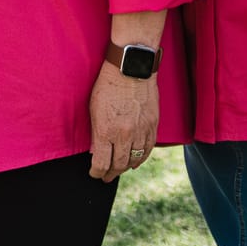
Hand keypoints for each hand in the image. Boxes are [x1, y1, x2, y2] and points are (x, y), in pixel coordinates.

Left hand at [87, 65, 156, 182]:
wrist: (131, 68)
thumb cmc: (107, 84)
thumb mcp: (93, 109)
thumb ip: (96, 133)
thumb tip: (96, 152)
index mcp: (106, 131)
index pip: (101, 163)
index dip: (96, 173)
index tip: (94, 174)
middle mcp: (124, 135)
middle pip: (118, 165)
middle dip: (110, 174)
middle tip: (105, 177)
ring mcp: (141, 131)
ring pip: (134, 160)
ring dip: (125, 168)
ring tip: (119, 170)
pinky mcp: (153, 125)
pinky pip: (148, 149)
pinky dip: (141, 159)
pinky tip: (135, 162)